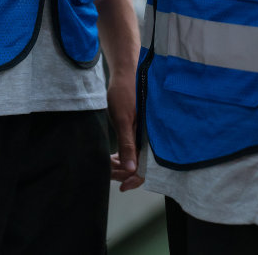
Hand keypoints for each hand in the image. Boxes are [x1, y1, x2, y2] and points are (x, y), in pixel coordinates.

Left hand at [107, 70, 142, 190]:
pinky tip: (113, 156)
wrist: (126, 72)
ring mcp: (145, 135)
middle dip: (124, 172)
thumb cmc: (125, 92)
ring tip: (107, 163)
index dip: (135, 179)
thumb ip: (128, 145)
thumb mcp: (123, 120)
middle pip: (141, 166)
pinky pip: (134, 150)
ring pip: (136, 159)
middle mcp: (150, 138)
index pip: (147, 168)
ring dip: (122, 165)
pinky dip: (124, 156)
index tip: (121, 186)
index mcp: (150, 137)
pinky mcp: (139, 130)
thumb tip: (131, 170)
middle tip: (107, 170)